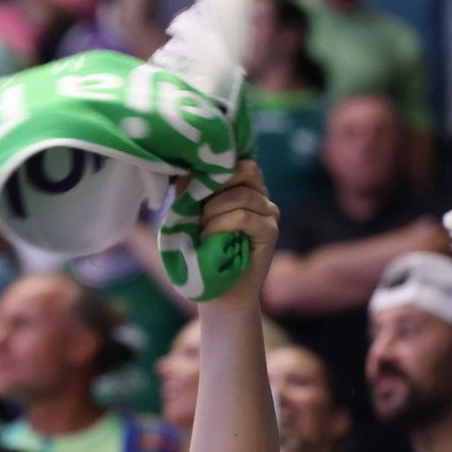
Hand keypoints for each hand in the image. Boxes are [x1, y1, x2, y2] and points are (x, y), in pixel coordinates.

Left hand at [196, 159, 279, 304]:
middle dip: (216, 185)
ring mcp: (269, 213)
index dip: (215, 168)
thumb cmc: (200, 251)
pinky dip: (222, 224)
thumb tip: (181, 166)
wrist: (217, 290)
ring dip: (214, 210)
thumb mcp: (190, 214)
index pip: (238, 161)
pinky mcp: (270, 232)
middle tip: (198, 208)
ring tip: (201, 228)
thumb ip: (189, 189)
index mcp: (245, 187)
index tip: (193, 185)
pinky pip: (245, 217)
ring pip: (242, 196)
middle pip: (246, 170)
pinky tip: (208, 236)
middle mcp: (261, 196)